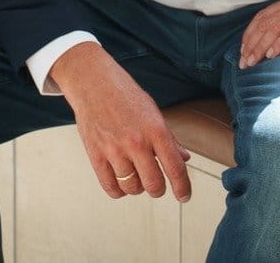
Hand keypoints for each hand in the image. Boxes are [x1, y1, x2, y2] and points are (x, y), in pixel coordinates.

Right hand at [50, 41, 191, 202]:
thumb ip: (169, 138)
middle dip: (158, 190)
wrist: (94, 83)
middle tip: (157, 186)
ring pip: (132, 188)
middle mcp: (136, 142)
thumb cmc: (126, 95)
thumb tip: (184, 159)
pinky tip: (122, 183)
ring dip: (138, 188)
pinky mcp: (96, 155)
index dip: (183, 188)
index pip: (175, 168)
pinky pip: (111, 187)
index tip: (185, 197)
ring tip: (137, 177)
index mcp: (155, 130)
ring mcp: (114, 150)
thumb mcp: (154, 112)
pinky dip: (119, 191)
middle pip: (153, 184)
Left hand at [237, 0, 279, 67]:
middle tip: (244, 62)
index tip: (243, 49)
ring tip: (253, 62)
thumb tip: (273, 39)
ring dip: (261, 46)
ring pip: (277, 27)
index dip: (251, 32)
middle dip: (252, 43)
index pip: (265, 14)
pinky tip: (272, 56)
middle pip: (267, 21)